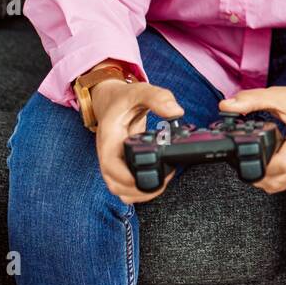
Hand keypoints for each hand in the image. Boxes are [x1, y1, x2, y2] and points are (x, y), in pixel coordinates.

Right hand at [92, 78, 184, 203]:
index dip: (126, 177)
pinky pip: (127, 185)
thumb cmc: (124, 98)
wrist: (111, 100)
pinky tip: (158, 180)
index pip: (110, 166)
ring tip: (162, 182)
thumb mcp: (140, 91)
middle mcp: (109, 154)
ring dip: (139, 193)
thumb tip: (176, 112)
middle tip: (164, 180)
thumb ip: (158, 98)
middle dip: (138, 189)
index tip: (146, 177)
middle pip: (115, 185)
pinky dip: (140, 189)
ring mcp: (115, 161)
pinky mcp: (123, 164)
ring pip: (120, 189)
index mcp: (109, 138)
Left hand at [218, 73, 285, 193]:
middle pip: (280, 181)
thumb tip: (225, 106)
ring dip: (266, 179)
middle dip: (258, 176)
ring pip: (284, 185)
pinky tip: (270, 163)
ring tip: (256, 161)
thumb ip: (251, 100)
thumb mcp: (278, 96)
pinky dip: (276, 178)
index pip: (282, 165)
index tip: (247, 156)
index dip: (261, 165)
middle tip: (244, 162)